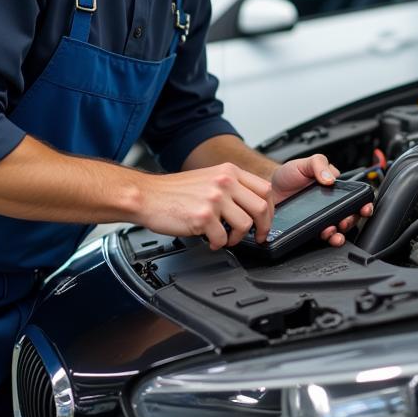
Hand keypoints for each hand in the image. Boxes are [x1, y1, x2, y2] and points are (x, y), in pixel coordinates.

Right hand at [132, 164, 273, 249]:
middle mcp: (224, 182)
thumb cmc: (173, 191)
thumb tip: (252, 206)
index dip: (271, 209)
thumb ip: (231, 186)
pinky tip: (210, 241)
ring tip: (226, 239)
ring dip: (237, 238)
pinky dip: (218, 244)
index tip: (266, 221)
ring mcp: (214, 198)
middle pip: (262, 207)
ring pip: (245, 224)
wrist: (146, 196)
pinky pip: (222, 238)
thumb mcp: (208, 178)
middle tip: (257, 237)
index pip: (265, 189)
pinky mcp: (203, 216)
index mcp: (229, 171)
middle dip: (262, 227)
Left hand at [270, 153, 373, 247]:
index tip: (364, 207)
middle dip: (351, 220)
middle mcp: (331, 205)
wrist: (269, 190)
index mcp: (334, 189)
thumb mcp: (305, 163)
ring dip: (340, 233)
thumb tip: (330, 178)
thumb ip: (319, 164)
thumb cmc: (288, 175)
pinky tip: (326, 236)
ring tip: (333, 231)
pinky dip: (328, 239)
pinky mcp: (311, 228)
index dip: (363, 203)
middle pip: (350, 216)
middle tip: (344, 220)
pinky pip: (323, 236)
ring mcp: (322, 218)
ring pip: (338, 229)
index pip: (354, 197)